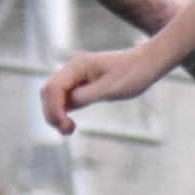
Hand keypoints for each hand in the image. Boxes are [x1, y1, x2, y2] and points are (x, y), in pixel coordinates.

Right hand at [40, 42, 175, 134]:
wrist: (146, 63)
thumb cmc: (132, 74)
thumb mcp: (111, 89)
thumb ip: (86, 96)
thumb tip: (66, 105)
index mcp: (77, 66)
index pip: (53, 88)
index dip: (53, 109)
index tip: (66, 126)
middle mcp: (72, 69)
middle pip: (48, 92)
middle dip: (52, 113)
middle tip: (68, 131)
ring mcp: (75, 77)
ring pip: (53, 97)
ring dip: (55, 114)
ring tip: (69, 129)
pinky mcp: (80, 85)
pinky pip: (63, 99)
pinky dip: (62, 112)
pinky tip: (70, 124)